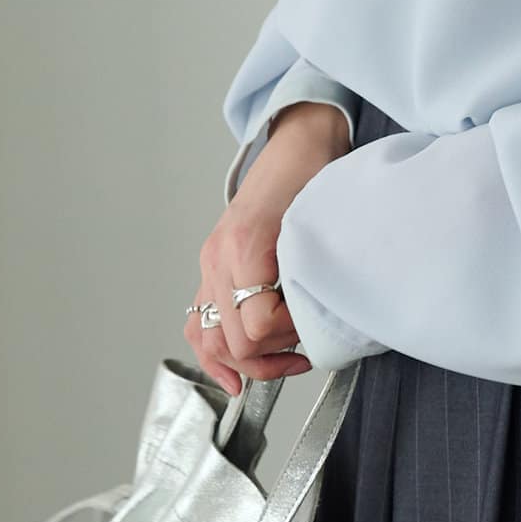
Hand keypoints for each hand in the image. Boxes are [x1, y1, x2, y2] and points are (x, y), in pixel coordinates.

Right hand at [185, 102, 351, 394]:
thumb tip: (316, 322)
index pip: (256, 323)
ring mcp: (210, 264)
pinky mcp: (213, 267)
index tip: (311, 325)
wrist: (299, 146)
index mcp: (245, 247)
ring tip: (280, 366)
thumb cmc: (314, 175)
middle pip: (231, 339)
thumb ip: (312, 272)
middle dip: (271, 353)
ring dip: (244, 362)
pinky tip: (232, 375)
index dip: (287, 334)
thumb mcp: (322, 221)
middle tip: (303, 349)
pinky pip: (198, 322)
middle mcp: (219, 258)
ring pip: (208, 338)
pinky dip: (212, 354)